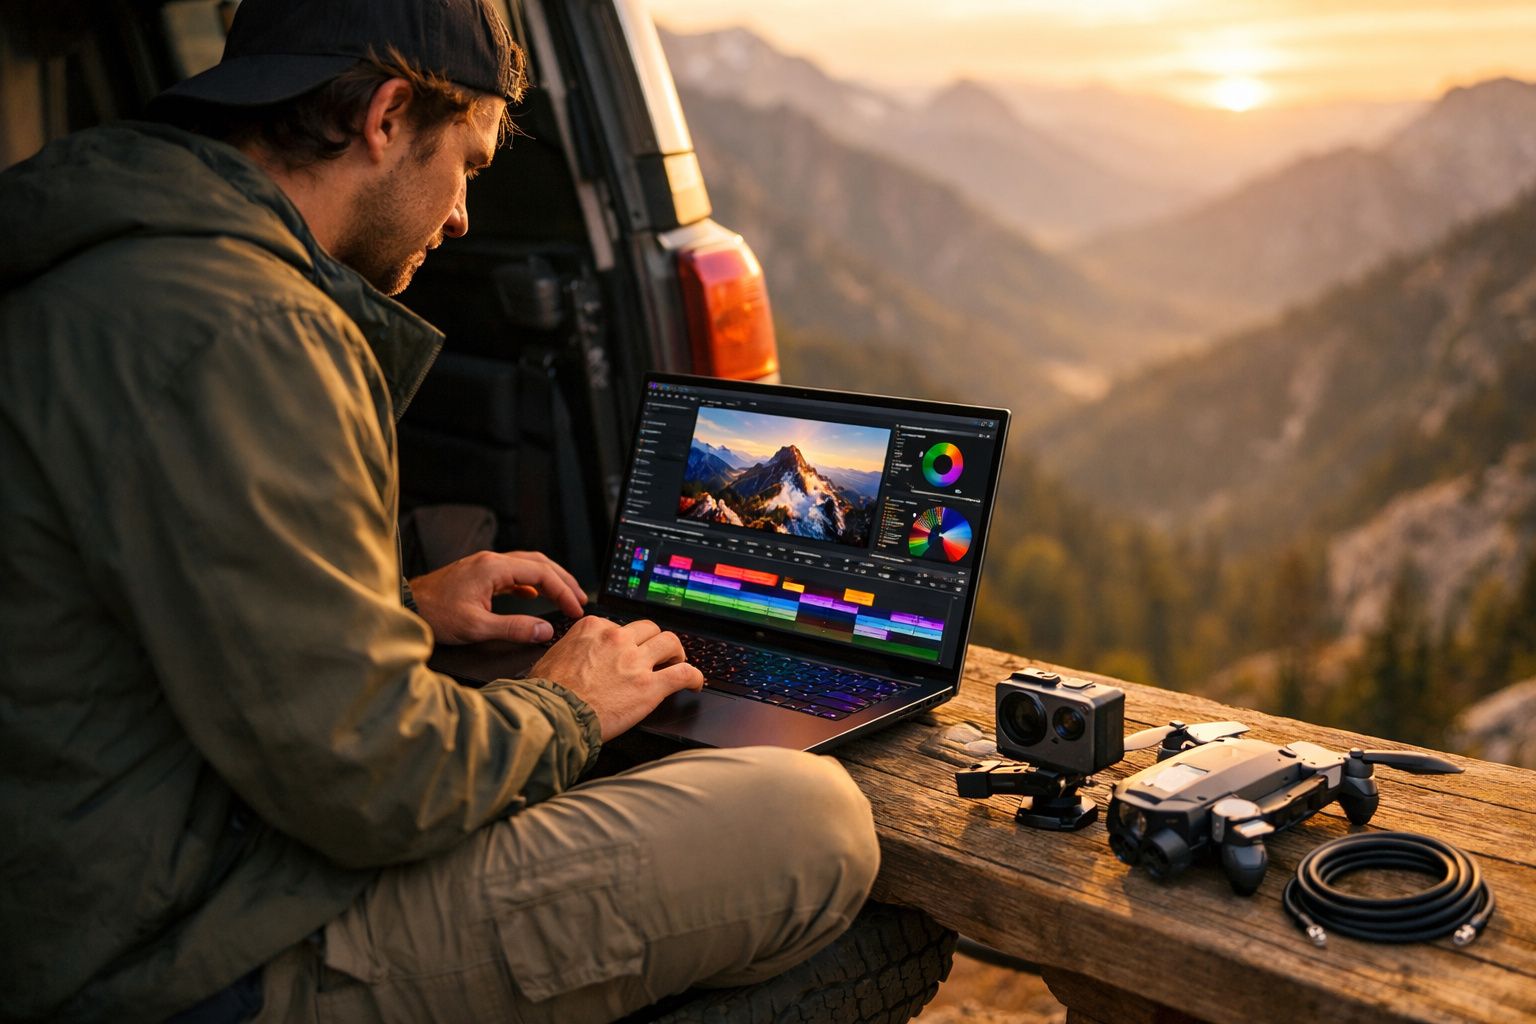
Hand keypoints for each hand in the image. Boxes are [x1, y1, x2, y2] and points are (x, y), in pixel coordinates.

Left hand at [409, 550, 585, 644]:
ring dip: (548, 579)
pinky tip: (533, 595)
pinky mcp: (478, 574)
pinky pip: (512, 572)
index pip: (542, 573)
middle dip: (563, 580)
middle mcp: (491, 561)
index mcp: (493, 568)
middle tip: (580, 599)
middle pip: (539, 563)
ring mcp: (484, 565)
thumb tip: (545, 630)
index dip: (564, 591)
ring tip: (564, 595)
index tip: (575, 608)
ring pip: (527, 565)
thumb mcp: (477, 627)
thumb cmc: (435, 615)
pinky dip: (529, 582)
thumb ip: (515, 628)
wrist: (405, 607)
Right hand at [529, 617, 704, 739]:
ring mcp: (635, 661)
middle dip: (654, 641)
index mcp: (594, 628)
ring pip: (670, 642)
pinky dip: (694, 677)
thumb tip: (573, 656)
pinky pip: (684, 673)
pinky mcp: (650, 685)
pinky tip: (695, 683)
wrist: (553, 715)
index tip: (627, 651)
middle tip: (657, 655)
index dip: (627, 640)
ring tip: (676, 663)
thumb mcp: (553, 657)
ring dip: (676, 652)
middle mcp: (617, 639)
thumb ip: (571, 649)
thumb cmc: (547, 694)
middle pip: (649, 629)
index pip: (620, 625)